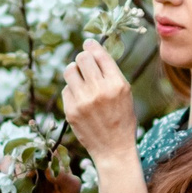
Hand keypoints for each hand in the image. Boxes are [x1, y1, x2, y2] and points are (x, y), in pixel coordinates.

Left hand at [60, 38, 138, 167]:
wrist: (114, 148)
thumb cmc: (122, 119)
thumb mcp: (125, 94)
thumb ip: (111, 73)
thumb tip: (92, 51)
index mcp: (117, 84)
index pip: (99, 54)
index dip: (92, 46)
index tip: (88, 43)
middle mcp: (100, 90)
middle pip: (81, 58)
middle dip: (82, 58)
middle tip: (84, 64)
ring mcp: (83, 101)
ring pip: (69, 70)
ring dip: (74, 72)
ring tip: (80, 80)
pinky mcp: (71, 110)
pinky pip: (65, 89)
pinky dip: (72, 91)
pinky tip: (80, 100)